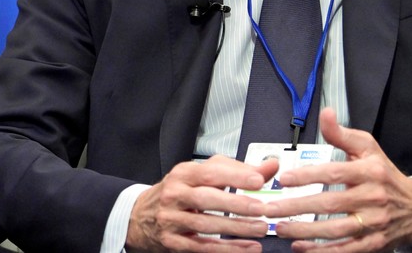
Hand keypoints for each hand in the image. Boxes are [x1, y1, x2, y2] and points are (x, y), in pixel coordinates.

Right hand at [127, 155, 278, 251]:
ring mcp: (171, 219)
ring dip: (236, 229)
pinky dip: (227, 249)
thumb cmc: (179, 193)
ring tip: (260, 229)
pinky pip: (202, 247)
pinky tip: (247, 248)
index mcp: (182, 174)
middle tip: (262, 209)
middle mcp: (174, 194)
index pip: (209, 172)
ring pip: (206, 225)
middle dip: (236, 204)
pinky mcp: (173, 242)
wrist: (140, 216)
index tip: (258, 180)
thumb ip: (237, 171)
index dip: (234, 176)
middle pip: (206, 199)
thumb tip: (270, 166)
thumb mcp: (202, 176)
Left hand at [262, 108, 411, 251]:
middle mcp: (372, 198)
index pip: (335, 173)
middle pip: (330, 204)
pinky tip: (301, 247)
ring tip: (280, 228)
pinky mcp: (374, 243)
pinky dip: (323, 251)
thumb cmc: (385, 174)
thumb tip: (325, 114)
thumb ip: (341, 134)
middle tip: (271, 209)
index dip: (309, 176)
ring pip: (336, 230)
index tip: (285, 178)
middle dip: (297, 207)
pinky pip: (346, 250)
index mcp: (369, 172)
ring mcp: (374, 223)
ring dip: (305, 231)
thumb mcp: (368, 148)